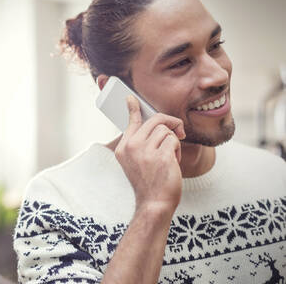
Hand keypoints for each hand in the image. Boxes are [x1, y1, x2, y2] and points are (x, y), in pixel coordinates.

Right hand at [114, 95, 185, 212]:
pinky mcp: (161, 156)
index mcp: (123, 148)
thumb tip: (156, 124)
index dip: (133, 108)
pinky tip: (174, 163)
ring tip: (170, 157)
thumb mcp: (136, 162)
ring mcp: (145, 151)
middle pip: (154, 121)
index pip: (131, 122)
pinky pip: (174, 140)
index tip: (130, 98)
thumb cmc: (149, 183)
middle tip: (179, 131)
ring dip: (173, 141)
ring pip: (166, 130)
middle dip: (170, 123)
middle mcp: (131, 147)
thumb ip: (141, 143)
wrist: (154, 204)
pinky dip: (178, 150)